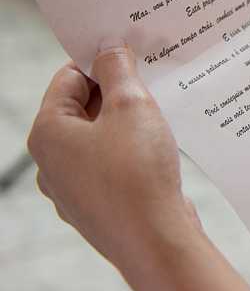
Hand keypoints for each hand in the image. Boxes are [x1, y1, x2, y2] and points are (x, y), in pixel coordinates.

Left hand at [27, 37, 197, 266]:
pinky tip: (160, 150)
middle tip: (153, 78)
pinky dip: (134, 153)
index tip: (132, 52)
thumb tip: (107, 49)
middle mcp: (52, 164)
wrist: (154, 241)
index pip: (69, 79)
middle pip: (83, 110)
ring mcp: (74, 190)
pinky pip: (113, 167)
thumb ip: (118, 71)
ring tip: (162, 113)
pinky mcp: (99, 207)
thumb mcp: (131, 106)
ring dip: (129, 123)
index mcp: (47, 134)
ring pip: (100, 140)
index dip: (101, 61)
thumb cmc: (137, 172)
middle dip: (117, 92)